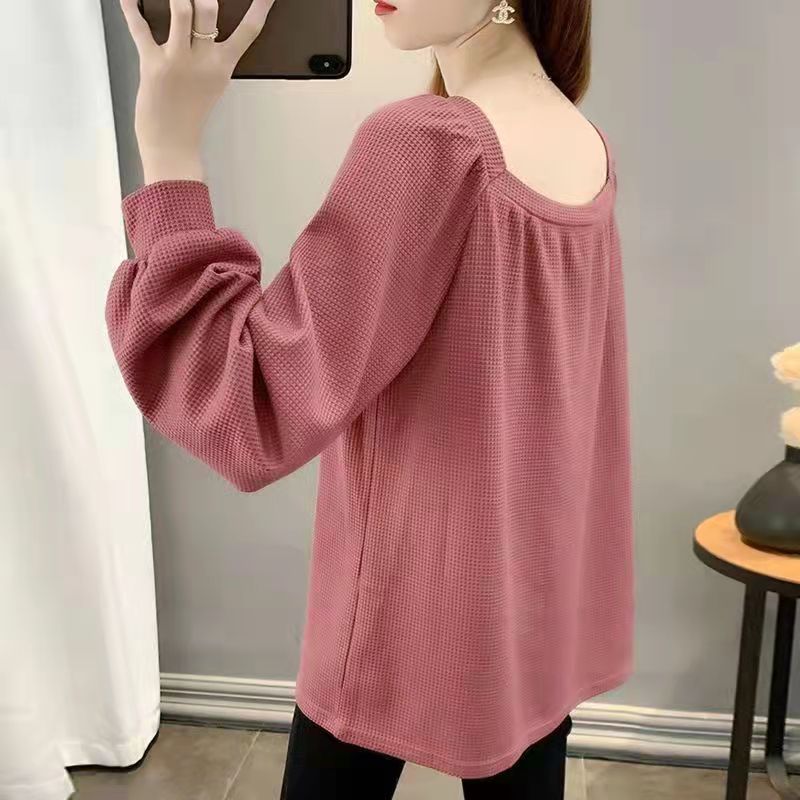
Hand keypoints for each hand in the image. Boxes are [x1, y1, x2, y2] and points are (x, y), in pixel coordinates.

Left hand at [119, 0, 274, 182]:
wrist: (172, 142)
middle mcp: (203, 60)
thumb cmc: (189, 115)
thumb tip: (200, 24)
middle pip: (208, 11)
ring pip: (180, 11)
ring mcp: (178, 60)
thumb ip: (210, 56)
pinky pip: (139, 28)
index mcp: (222, 66)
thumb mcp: (210, 84)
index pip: (248, 32)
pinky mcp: (152, 63)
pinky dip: (131, 8)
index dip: (259, 8)